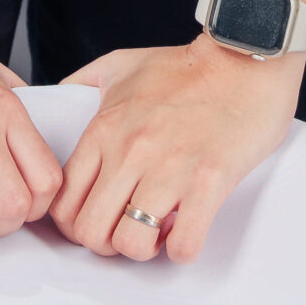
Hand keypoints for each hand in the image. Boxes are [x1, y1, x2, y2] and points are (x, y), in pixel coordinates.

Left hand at [49, 35, 301, 262]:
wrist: (244, 55)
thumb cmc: (186, 66)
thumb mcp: (121, 65)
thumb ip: (84, 82)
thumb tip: (61, 97)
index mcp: (106, 129)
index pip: (63, 201)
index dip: (75, 223)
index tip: (97, 219)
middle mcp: (131, 151)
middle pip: (90, 232)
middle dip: (106, 243)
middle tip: (127, 230)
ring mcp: (170, 169)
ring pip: (131, 243)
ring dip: (144, 248)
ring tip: (159, 229)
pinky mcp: (210, 182)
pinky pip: (183, 244)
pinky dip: (181, 249)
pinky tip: (187, 229)